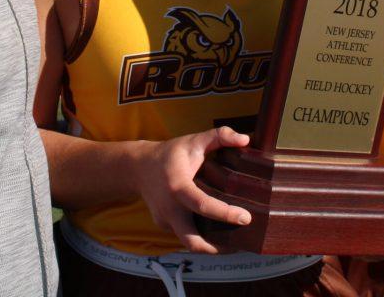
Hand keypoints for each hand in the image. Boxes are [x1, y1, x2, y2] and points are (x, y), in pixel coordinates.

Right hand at [131, 126, 251, 253]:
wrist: (138, 167)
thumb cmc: (171, 154)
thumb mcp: (194, 140)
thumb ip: (220, 136)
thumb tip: (245, 139)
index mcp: (178, 186)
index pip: (202, 205)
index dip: (225, 214)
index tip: (245, 218)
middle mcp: (169, 208)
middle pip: (192, 241)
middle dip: (218, 248)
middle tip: (241, 243)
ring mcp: (165, 220)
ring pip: (190, 243)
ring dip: (211, 247)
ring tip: (234, 242)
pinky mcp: (164, 225)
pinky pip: (184, 235)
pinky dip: (201, 236)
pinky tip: (216, 230)